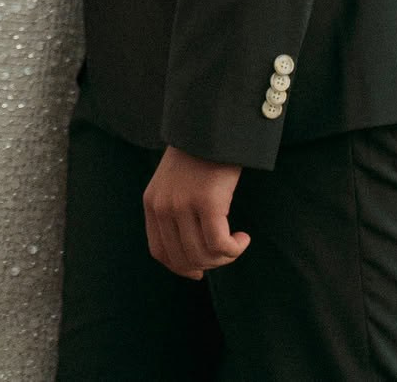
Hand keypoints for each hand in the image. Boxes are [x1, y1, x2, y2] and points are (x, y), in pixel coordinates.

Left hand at [143, 147, 247, 278]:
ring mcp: (183, 205)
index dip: (181, 268)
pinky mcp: (208, 202)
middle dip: (208, 264)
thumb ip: (175, 211)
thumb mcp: (176, 182)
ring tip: (236, 244)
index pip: (160, 252)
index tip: (199, 272)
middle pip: (183, 259)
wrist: (214, 124)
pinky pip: (220, 244)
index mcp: (152, 203)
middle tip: (226, 253)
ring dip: (224, 257)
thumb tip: (192, 257)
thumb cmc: (201, 154)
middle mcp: (163, 207)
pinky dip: (234, 249)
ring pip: (202, 255)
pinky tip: (243, 238)